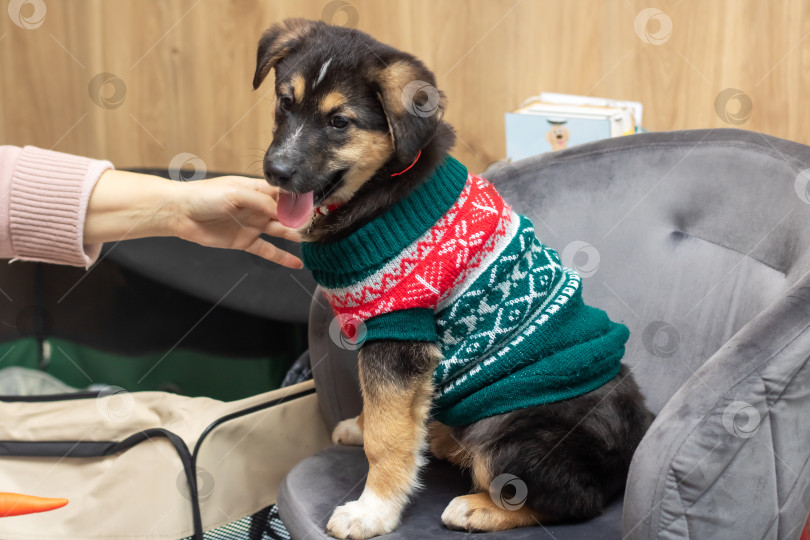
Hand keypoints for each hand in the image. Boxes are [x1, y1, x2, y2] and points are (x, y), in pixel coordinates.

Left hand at [173, 175, 302, 267]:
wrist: (180, 214)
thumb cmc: (204, 196)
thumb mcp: (236, 194)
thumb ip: (262, 202)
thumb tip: (283, 212)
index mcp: (256, 189)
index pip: (283, 194)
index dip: (298, 199)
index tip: (315, 205)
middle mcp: (257, 207)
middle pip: (285, 213)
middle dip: (301, 218)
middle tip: (319, 225)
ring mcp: (252, 224)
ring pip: (280, 231)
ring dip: (295, 235)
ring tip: (312, 240)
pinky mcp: (244, 241)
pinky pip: (267, 250)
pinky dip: (282, 257)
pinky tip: (296, 263)